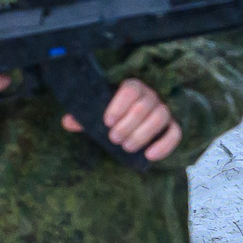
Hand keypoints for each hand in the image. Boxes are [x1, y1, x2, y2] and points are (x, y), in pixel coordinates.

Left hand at [66, 78, 182, 160]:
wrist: (131, 123)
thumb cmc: (112, 115)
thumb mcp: (98, 114)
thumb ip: (84, 116)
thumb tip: (67, 122)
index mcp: (132, 86)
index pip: (130, 89)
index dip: (119, 104)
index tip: (106, 121)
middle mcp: (151, 95)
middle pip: (144, 106)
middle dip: (128, 124)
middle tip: (114, 138)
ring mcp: (164, 110)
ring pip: (159, 118)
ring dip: (142, 134)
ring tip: (126, 146)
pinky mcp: (174, 126)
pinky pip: (175, 134)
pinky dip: (164, 145)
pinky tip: (149, 156)